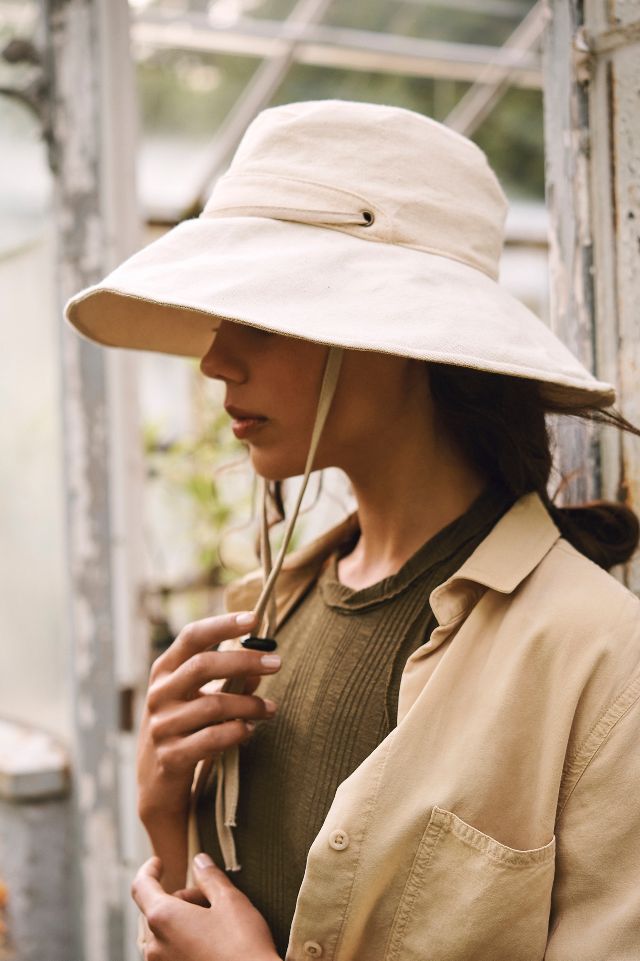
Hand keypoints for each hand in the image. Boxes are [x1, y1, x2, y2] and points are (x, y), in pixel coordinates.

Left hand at [132, 854, 281, 960]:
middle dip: (180, 898)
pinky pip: (170, 954)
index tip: (158, 862)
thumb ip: (210, 877)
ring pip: (164, 933)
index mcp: (163, 918)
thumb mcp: (230, 901)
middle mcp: (155, 947)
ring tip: (214, 923)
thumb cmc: (242, 945)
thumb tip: (199, 861)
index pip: (141, 887)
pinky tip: (210, 944)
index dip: (148, 870)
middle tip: (211, 898)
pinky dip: (183, 941)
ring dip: (182, 921)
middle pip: (157, 910)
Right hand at [137, 609, 280, 823]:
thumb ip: (229, 681)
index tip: (254, 619)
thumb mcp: (202, 700)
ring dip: (249, 704)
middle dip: (244, 661)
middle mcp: (158, 694)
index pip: (191, 636)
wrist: (157, 788)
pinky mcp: (170, 757)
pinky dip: (236, 733)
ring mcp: (161, 726)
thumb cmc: (186, 731)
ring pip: (213, 704)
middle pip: (202, 665)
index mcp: (164, 671)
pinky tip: (250, 731)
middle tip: (277, 663)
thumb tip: (261, 667)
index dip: (222, 625)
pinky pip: (211, 739)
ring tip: (271, 709)